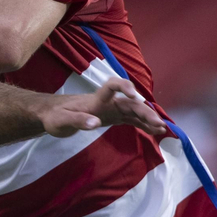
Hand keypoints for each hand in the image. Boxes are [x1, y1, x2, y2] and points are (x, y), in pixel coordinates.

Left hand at [39, 77, 166, 137]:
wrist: (52, 115)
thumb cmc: (55, 116)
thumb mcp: (61, 121)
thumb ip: (77, 121)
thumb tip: (96, 123)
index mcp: (96, 99)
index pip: (112, 86)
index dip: (124, 87)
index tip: (136, 95)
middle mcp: (108, 102)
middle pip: (130, 102)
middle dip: (146, 111)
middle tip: (159, 124)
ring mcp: (112, 109)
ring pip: (135, 111)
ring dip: (149, 118)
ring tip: (164, 128)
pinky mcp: (113, 117)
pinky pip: (132, 120)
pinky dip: (143, 124)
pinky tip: (155, 131)